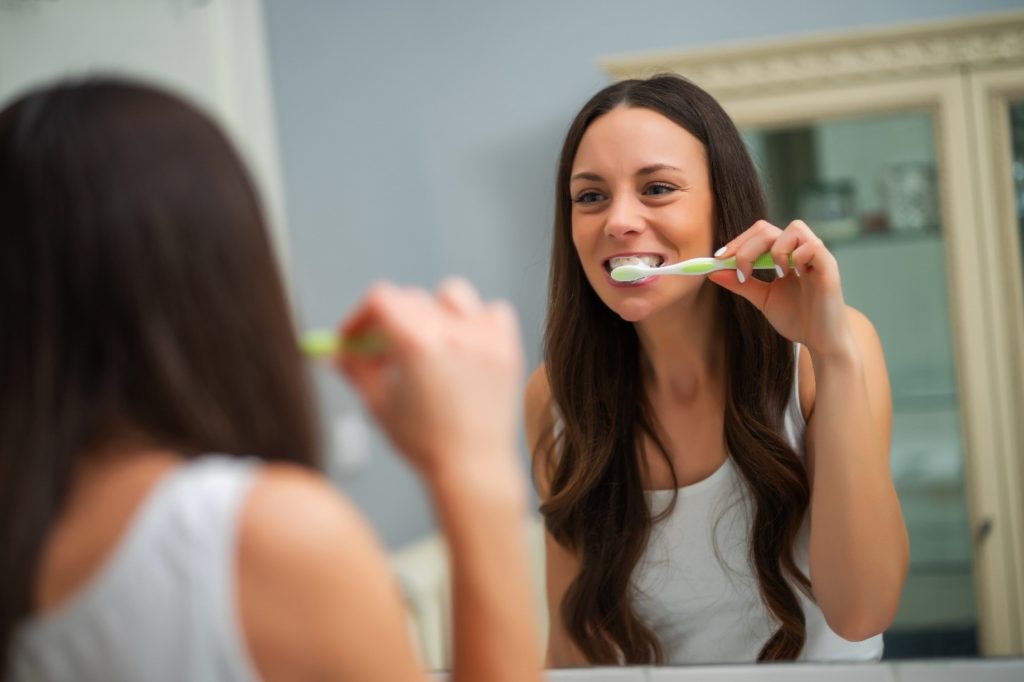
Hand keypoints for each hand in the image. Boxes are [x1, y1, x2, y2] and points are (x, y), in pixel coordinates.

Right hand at [335, 278, 524, 482]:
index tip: (355, 337)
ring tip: (428, 346)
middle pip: (411, 299)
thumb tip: (337, 352)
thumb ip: (355, 370)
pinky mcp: (507, 347)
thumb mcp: (379, 403)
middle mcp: (453, 331)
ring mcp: (484, 337)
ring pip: (452, 295)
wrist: (473, 467)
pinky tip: (465, 346)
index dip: (360, 316)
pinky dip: (477, 321)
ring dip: (434, 312)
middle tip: (383, 352)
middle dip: (390, 322)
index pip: (381, 299)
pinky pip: (492, 312)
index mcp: (417, 342)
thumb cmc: (425, 443)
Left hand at [707, 219, 853, 357]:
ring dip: (775, 249)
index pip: (759, 234)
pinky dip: (796, 256)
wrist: (821, 341)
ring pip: (794, 228)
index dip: (738, 242)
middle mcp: (800, 250)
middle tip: (738, 267)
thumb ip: (741, 284)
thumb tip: (713, 272)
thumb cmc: (797, 319)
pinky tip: (791, 275)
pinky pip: (813, 245)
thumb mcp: (762, 298)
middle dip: (746, 246)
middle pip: (769, 228)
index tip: (719, 259)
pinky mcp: (829, 267)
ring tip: (774, 274)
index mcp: (785, 255)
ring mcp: (816, 256)